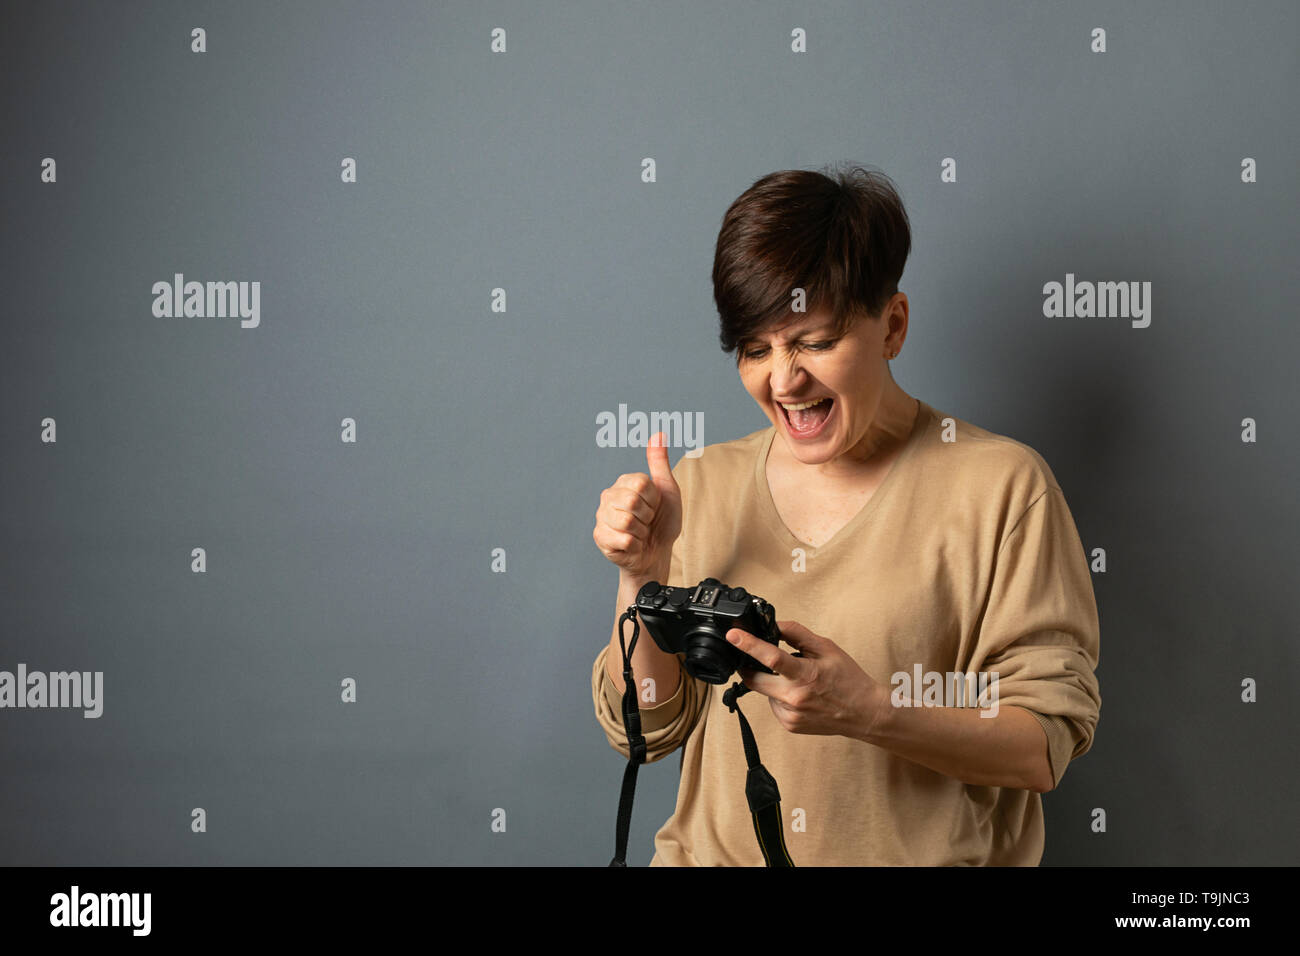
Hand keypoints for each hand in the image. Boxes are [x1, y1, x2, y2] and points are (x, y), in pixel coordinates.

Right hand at [592, 431, 682, 577]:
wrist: (656, 552)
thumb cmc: (661, 522)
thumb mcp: (667, 490)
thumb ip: (659, 463)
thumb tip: (659, 433)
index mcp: (624, 482)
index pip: (641, 483)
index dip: (654, 499)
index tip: (654, 506)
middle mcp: (609, 496)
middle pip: (632, 501)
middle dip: (647, 515)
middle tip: (646, 521)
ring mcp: (602, 516)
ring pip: (627, 521)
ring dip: (641, 531)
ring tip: (639, 532)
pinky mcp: (600, 537)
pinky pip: (623, 539)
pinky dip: (635, 545)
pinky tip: (632, 544)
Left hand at [726, 620, 887, 740]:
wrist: (865, 714)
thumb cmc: (849, 679)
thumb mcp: (827, 648)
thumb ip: (797, 634)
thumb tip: (774, 625)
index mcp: (805, 675)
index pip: (770, 657)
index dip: (748, 645)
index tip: (733, 635)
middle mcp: (795, 698)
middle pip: (754, 679)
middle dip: (750, 666)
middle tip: (757, 659)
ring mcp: (791, 715)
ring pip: (765, 692)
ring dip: (772, 682)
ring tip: (798, 680)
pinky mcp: (790, 725)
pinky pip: (774, 705)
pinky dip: (780, 696)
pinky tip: (800, 695)